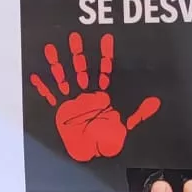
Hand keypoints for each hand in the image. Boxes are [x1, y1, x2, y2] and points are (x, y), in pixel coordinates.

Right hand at [29, 31, 159, 161]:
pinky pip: (50, 96)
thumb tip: (156, 101)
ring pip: (64, 77)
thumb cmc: (108, 141)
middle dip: (78, 53)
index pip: (104, 71)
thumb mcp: (126, 127)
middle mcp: (86, 95)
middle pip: (82, 69)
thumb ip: (139, 114)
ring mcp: (72, 101)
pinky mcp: (60, 111)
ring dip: (58, 63)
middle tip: (75, 35)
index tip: (106, 38)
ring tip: (51, 47)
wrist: (92, 155)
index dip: (105, 55)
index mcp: (102, 96)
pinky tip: (35, 75)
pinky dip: (43, 86)